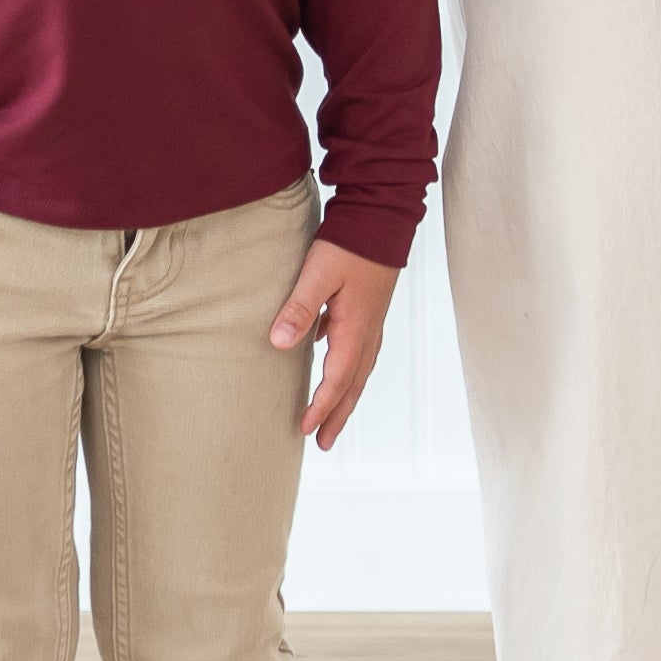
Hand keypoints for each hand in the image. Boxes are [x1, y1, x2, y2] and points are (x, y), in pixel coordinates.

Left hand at [271, 239, 401, 449]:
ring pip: (360, 371)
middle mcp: (368, 332)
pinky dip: (349, 371)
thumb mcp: (318, 273)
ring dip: (346, 397)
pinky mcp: (370, 310)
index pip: (337, 379)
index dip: (321, 407)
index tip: (305, 430)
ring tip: (333, 417)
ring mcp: (372, 322)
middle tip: (324, 443)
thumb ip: (298, 307)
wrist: (381, 217)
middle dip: (338, 415)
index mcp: (355, 329)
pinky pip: (361, 352)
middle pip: (354, 384)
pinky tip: (332, 365)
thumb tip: (279, 343)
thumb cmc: (350, 244)